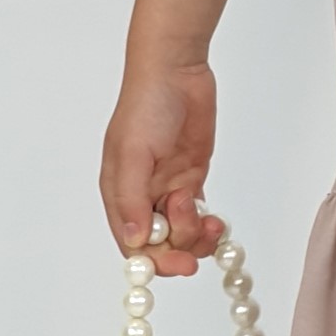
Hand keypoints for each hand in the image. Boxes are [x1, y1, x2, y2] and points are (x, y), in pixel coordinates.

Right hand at [100, 58, 225, 269]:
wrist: (176, 72)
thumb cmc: (146, 106)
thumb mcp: (134, 152)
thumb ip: (133, 199)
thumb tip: (135, 241)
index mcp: (119, 193)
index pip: (133, 244)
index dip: (156, 260)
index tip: (181, 264)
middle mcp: (142, 196)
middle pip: (160, 244)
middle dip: (181, 247)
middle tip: (202, 235)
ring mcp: (167, 188)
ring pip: (181, 233)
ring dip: (197, 234)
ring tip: (208, 216)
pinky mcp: (191, 178)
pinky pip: (198, 215)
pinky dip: (208, 225)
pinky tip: (216, 219)